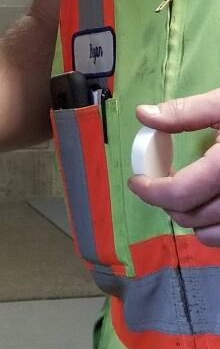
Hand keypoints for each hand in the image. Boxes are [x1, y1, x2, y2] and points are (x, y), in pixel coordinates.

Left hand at [128, 94, 219, 244]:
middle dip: (167, 203)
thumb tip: (144, 115)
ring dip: (192, 220)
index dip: (150, 191)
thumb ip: (186, 112)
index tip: (137, 181)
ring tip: (185, 197)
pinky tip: (213, 205)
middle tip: (159, 184)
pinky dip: (216, 228)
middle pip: (191, 217)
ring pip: (212, 236)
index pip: (179, 194)